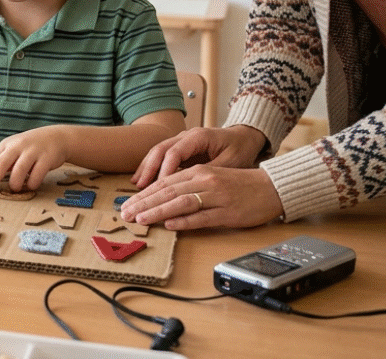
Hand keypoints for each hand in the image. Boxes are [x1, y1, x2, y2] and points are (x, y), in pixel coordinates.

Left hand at [0, 127, 67, 195]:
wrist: (57, 137)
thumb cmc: (31, 147)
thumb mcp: (14, 150)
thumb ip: (3, 162)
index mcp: (7, 144)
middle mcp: (18, 146)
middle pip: (1, 164)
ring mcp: (33, 151)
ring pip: (19, 170)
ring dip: (15, 183)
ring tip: (15, 189)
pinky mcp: (47, 157)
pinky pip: (37, 174)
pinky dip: (32, 183)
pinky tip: (31, 185)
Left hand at [120, 164, 283, 229]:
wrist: (272, 187)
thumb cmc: (239, 185)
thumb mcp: (210, 179)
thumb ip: (188, 186)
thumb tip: (162, 201)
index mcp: (198, 172)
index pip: (164, 183)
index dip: (144, 195)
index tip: (127, 205)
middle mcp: (205, 181)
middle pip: (168, 192)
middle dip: (144, 203)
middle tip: (125, 213)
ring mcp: (217, 197)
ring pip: (181, 202)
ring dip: (158, 211)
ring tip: (141, 219)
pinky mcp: (228, 212)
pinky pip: (204, 217)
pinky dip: (186, 221)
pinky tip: (170, 225)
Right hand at [132, 125, 266, 187]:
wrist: (244, 136)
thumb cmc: (240, 149)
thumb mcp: (232, 162)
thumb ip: (211, 173)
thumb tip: (194, 189)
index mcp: (199, 137)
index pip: (175, 152)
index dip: (165, 170)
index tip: (160, 188)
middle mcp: (186, 135)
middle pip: (160, 150)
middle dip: (149, 169)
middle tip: (140, 188)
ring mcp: (181, 140)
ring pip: (157, 152)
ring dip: (146, 169)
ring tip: (137, 186)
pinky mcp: (180, 149)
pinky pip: (161, 157)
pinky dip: (151, 168)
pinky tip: (142, 181)